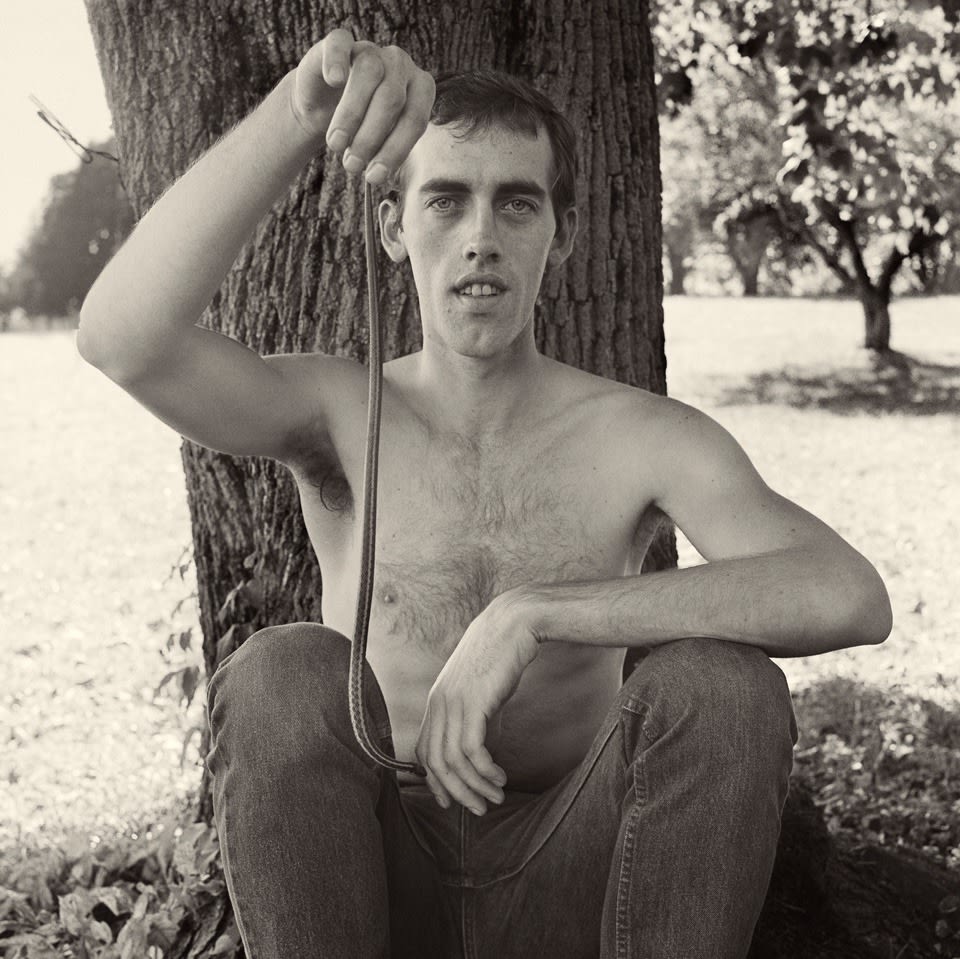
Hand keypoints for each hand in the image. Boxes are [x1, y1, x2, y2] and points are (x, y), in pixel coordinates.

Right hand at [290, 28, 434, 183]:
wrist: (325, 104)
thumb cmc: (360, 127)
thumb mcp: (380, 142)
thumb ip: (386, 152)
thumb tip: (379, 175)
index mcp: (420, 90)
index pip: (415, 120)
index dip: (395, 151)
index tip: (375, 176)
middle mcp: (400, 65)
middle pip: (392, 99)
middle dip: (371, 138)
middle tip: (352, 166)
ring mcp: (371, 49)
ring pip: (368, 73)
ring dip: (351, 114)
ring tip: (335, 145)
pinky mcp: (339, 42)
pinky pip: (339, 43)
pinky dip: (336, 62)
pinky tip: (333, 81)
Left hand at [415, 591, 540, 814]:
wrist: (513, 623)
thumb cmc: (501, 656)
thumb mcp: (481, 689)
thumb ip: (475, 715)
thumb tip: (480, 746)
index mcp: (437, 700)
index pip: (424, 751)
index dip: (435, 781)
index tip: (453, 801)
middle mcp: (439, 703)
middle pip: (436, 763)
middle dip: (456, 793)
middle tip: (479, 810)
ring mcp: (453, 702)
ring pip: (453, 761)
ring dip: (474, 786)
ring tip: (494, 798)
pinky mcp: (473, 702)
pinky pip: (471, 750)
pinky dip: (484, 771)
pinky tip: (500, 778)